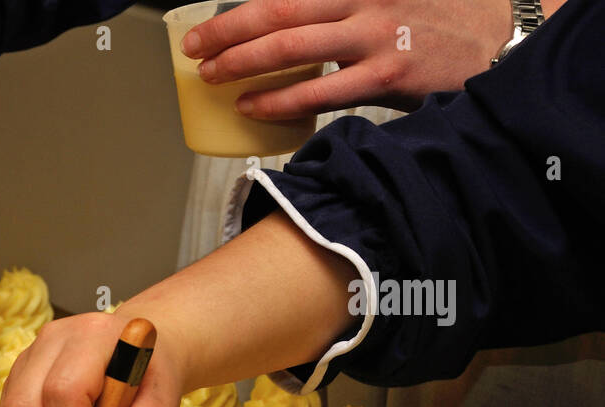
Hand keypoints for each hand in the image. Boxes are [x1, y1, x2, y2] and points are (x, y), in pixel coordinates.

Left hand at [181, 0, 512, 118]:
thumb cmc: (441, 14)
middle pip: (280, 10)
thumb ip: (345, 2)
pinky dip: (278, 99)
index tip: (209, 20)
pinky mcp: (387, 76)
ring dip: (243, 62)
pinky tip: (251, 105)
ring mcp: (377, 36)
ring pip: (292, 47)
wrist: (501, 39)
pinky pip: (318, 92)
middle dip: (229, 29)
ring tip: (212, 75)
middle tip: (195, 47)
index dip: (244, 6)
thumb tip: (295, 18)